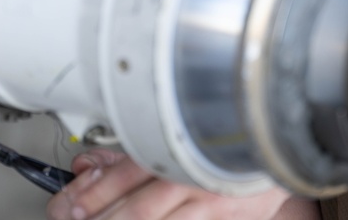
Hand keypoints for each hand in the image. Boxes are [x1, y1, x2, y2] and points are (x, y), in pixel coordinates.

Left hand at [46, 150, 312, 219]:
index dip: (91, 192)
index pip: (126, 172)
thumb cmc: (225, 138)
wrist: (283, 148)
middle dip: (100, 218)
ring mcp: (212, 205)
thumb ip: (129, 152)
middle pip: (138, 208)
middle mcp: (194, 177)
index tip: (64, 205)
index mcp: (178, 147)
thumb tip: (87, 164)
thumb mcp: (174, 136)